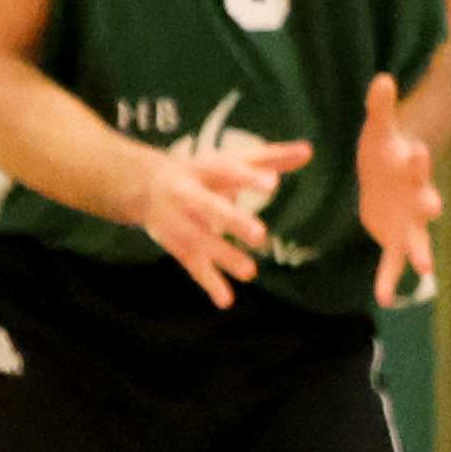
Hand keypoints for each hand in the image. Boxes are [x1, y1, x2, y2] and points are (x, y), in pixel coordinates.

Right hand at [127, 131, 312, 307]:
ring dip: (222, 256)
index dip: (248, 178)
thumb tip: (308, 151)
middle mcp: (187, 194)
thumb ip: (270, 158)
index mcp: (205, 170)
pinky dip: (209, 282)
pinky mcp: (177, 245)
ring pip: (199, 240)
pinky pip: (192, 264)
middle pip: (209, 206)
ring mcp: (179, 221)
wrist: (142, 186)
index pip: (228, 172)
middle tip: (259, 234)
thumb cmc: (201, 172)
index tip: (272, 184)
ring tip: (249, 272)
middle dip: (231, 220)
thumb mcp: (231, 161)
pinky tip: (225, 301)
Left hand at [354, 72, 439, 305]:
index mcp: (408, 169)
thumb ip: (380, 108)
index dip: (415, 158)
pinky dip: (389, 279)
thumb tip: (381, 78)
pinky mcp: (394, 239)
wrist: (382, 179)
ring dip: (419, 252)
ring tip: (424, 268)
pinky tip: (384, 297)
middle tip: (433, 207)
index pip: (414, 162)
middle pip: (425, 201)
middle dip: (428, 204)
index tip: (416, 150)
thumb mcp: (377, 131)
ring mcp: (408, 222)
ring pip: (417, 238)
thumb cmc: (382, 152)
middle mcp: (415, 197)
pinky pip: (392, 262)